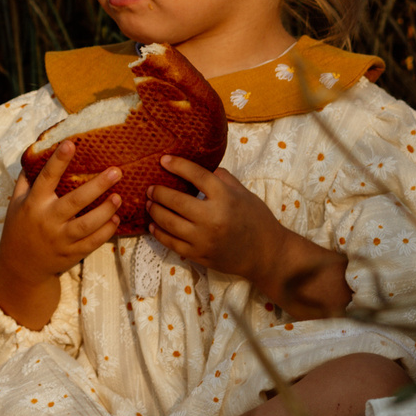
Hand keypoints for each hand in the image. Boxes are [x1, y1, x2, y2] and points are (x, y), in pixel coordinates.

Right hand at [0, 142, 120, 328]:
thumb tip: (35, 154)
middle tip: (116, 171)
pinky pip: (92, 242)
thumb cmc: (19, 227)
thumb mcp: (16, 203)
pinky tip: (116, 219)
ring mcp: (60, 239)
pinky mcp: (72, 254)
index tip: (71, 144)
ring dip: (106, 210)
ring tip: (119, 197)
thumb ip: (26, 181)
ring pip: (87, 224)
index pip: (47, 178)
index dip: (59, 161)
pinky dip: (106, 231)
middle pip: (75, 201)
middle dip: (97, 185)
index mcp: (33, 204)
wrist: (20, 267)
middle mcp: (47, 220)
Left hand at [144, 158, 275, 280]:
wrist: (266, 254)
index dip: (178, 166)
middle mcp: (212, 218)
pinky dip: (159, 233)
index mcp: (225, 198)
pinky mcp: (199, 255)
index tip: (163, 160)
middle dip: (158, 192)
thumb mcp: (243, 192)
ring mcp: (203, 239)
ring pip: (168, 223)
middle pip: (175, 201)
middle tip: (150, 188)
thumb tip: (199, 169)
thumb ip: (222, 178)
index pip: (196, 176)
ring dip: (155, 211)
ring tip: (149, 204)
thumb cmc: (256, 219)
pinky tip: (153, 225)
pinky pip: (172, 243)